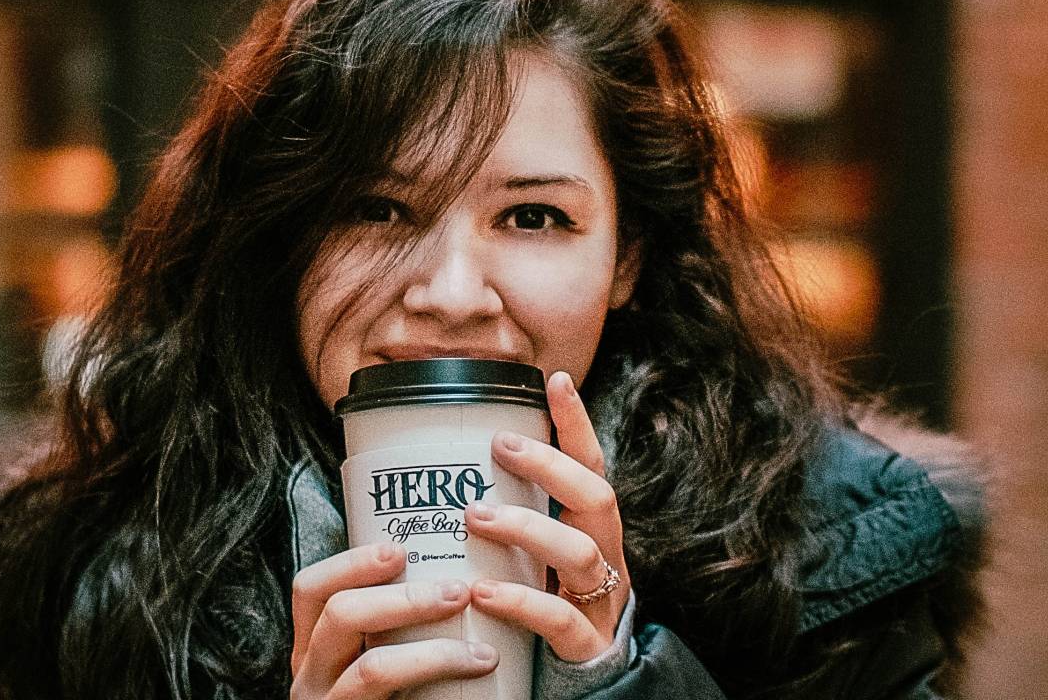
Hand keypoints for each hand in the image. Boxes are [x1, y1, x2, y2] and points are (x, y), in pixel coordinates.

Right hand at [289, 542, 498, 698]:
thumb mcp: (373, 661)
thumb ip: (392, 628)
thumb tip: (457, 575)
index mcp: (312, 649)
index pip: (310, 589)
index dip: (351, 562)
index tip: (400, 549)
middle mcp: (309, 679)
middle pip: (339, 616)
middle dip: (404, 598)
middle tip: (458, 593)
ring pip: (373, 670)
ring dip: (434, 653)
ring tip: (482, 653)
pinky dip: (439, 685)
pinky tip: (480, 679)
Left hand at [464, 370, 631, 661]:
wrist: (579, 693)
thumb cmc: (541, 615)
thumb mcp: (532, 562)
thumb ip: (508, 524)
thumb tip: (441, 478)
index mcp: (592, 534)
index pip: (592, 468)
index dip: (577, 425)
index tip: (555, 380)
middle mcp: (606, 561)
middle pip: (597, 499)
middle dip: (551, 467)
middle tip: (498, 446)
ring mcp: (601, 605)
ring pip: (581, 553)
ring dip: (527, 527)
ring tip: (476, 515)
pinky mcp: (586, 648)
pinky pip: (559, 619)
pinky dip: (521, 600)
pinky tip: (483, 591)